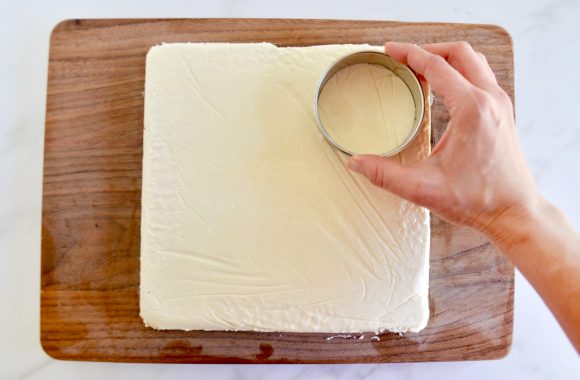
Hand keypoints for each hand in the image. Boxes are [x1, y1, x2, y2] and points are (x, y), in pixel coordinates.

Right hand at [348, 41, 539, 237]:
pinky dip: (460, 72)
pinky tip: (443, 87)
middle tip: (403, 57)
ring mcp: (500, 105)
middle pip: (459, 53)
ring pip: (474, 62)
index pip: (437, 66)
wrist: (514, 212)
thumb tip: (356, 162)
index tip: (390, 51)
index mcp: (471, 109)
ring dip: (446, 58)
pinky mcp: (502, 114)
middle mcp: (490, 100)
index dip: (409, 54)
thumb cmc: (478, 200)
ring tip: (421, 67)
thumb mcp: (423, 188)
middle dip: (428, 49)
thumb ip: (384, 174)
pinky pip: (481, 77)